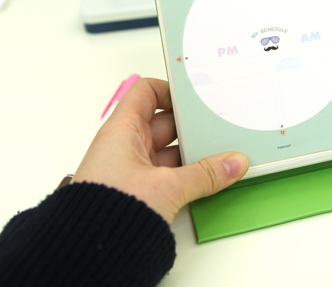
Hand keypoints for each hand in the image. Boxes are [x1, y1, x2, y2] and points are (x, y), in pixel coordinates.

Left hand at [72, 78, 248, 222]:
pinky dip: (187, 173)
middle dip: (192, 125)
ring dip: (193, 153)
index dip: (171, 90)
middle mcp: (126, 145)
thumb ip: (205, 175)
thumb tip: (233, 163)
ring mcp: (132, 168)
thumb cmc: (106, 212)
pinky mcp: (138, 190)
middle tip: (217, 127)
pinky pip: (168, 172)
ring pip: (169, 150)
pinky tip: (208, 176)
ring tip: (220, 153)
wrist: (84, 255)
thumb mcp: (166, 188)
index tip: (197, 97)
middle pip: (165, 122)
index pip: (147, 92)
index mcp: (123, 130)